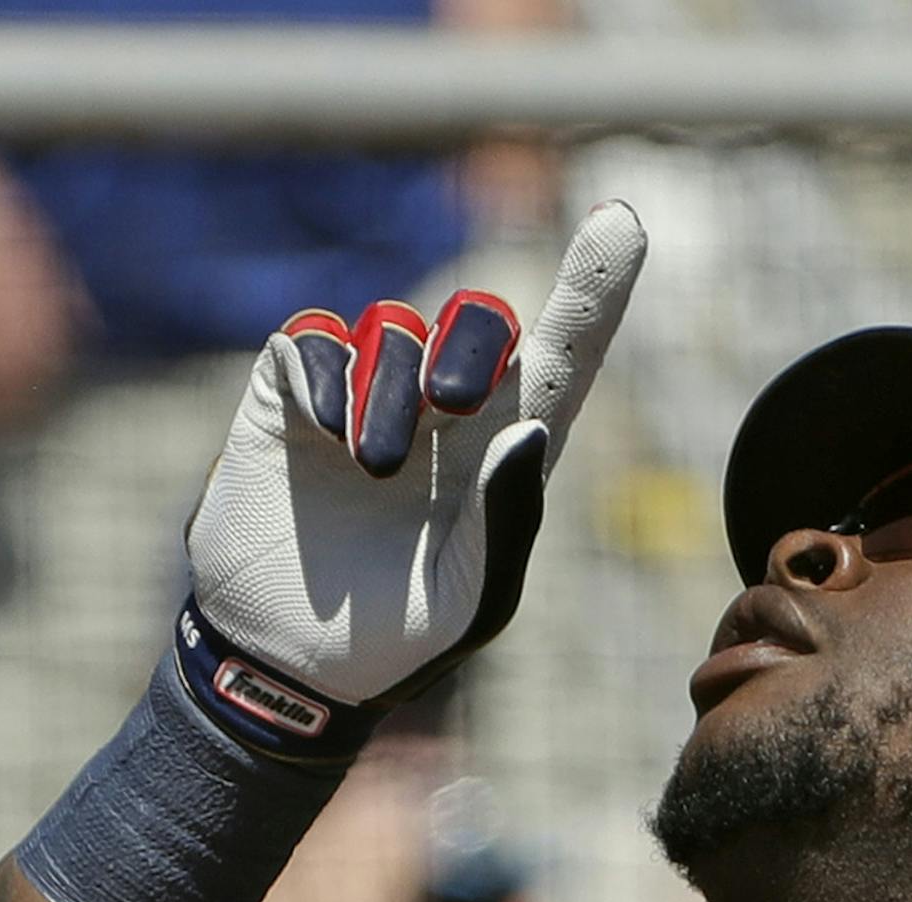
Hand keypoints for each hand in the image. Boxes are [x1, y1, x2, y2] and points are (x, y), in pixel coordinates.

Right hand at [177, 202, 645, 763]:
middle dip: (473, 343)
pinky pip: (312, 343)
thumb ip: (508, 520)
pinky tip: (328, 437)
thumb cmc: (397, 642)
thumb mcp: (474, 601)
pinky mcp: (290, 399)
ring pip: (390, 331)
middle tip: (455, 404)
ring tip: (373, 468)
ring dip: (389, 391)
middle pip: (476, 323)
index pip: (559, 360)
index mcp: (500, 456)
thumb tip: (528, 425)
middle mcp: (438, 414)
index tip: (622, 225)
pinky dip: (326, 377)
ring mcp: (361, 400)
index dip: (591, 292)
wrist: (289, 666)